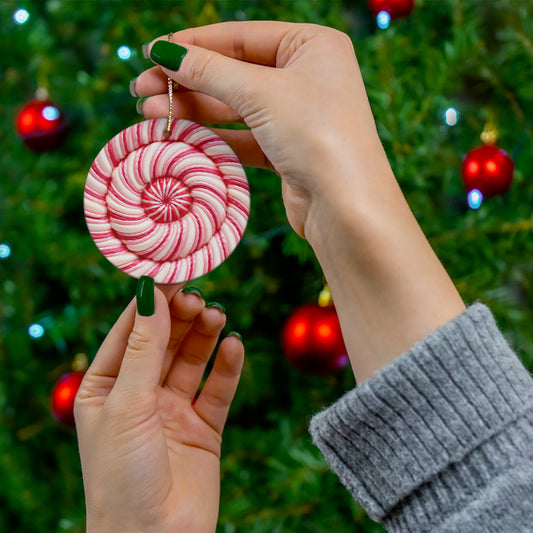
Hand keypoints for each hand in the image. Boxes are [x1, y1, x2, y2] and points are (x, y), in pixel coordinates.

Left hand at [75, 283, 243, 532]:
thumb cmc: (122, 476)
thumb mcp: (127, 404)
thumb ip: (144, 348)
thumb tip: (151, 295)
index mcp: (106, 388)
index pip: (129, 333)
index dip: (150, 304)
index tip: (172, 275)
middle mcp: (139, 395)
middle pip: (164, 342)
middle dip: (181, 318)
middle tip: (199, 298)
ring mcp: (173, 410)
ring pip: (192, 360)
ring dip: (205, 336)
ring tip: (217, 316)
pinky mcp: (204, 427)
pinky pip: (218, 388)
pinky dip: (227, 366)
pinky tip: (234, 346)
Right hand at [134, 21, 385, 239]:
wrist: (346, 207)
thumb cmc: (316, 135)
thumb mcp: (260, 92)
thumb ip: (210, 70)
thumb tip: (164, 51)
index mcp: (312, 45)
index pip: (241, 37)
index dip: (194, 44)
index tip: (152, 52)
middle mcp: (307, 77)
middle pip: (234, 72)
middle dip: (187, 81)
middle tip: (141, 89)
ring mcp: (298, 116)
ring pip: (236, 106)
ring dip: (194, 110)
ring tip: (150, 113)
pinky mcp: (288, 151)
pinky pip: (244, 136)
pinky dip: (213, 136)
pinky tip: (180, 136)